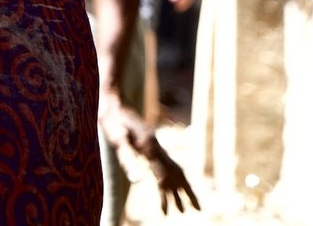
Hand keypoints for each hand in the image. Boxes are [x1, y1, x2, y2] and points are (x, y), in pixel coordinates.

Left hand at [100, 97, 200, 213]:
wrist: (114, 103)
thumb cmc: (113, 120)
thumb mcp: (117, 139)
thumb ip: (128, 158)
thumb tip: (139, 180)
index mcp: (150, 145)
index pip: (164, 172)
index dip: (168, 191)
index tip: (174, 210)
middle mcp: (156, 146)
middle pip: (176, 172)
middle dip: (187, 192)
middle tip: (199, 210)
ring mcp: (154, 146)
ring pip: (173, 170)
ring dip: (181, 189)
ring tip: (186, 208)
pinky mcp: (149, 146)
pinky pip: (165, 166)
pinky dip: (171, 179)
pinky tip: (170, 188)